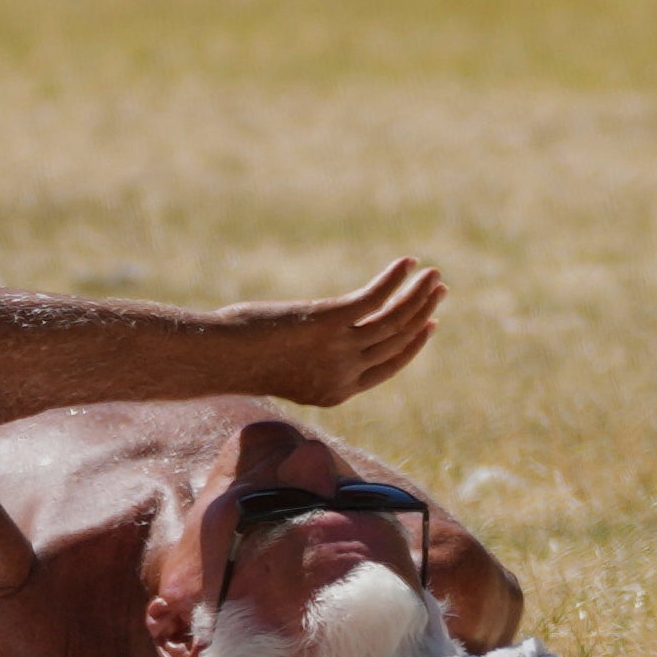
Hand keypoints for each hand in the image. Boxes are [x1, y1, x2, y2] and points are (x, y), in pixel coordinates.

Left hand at [248, 258, 444, 408]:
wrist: (219, 357)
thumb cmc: (239, 362)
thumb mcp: (282, 368)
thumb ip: (309, 360)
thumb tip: (312, 337)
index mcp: (338, 392)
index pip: (390, 366)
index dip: (413, 343)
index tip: (428, 322)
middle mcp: (346, 373)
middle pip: (398, 340)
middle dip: (422, 312)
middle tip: (438, 290)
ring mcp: (340, 348)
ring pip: (394, 319)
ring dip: (418, 293)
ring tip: (433, 274)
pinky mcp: (330, 321)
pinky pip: (374, 298)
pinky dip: (394, 279)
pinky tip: (407, 263)